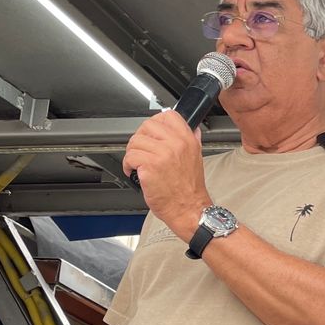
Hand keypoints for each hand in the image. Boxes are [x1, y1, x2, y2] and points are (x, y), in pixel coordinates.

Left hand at [123, 111, 211, 240]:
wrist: (189, 209)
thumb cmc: (190, 190)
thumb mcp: (197, 159)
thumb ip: (192, 141)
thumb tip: (192, 129)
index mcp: (187, 140)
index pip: (168, 116)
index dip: (156, 123)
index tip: (152, 134)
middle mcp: (175, 144)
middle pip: (147, 126)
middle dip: (140, 139)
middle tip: (141, 150)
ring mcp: (162, 154)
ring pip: (135, 141)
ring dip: (132, 153)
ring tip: (137, 164)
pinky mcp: (150, 166)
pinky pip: (130, 157)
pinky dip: (128, 165)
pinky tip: (135, 172)